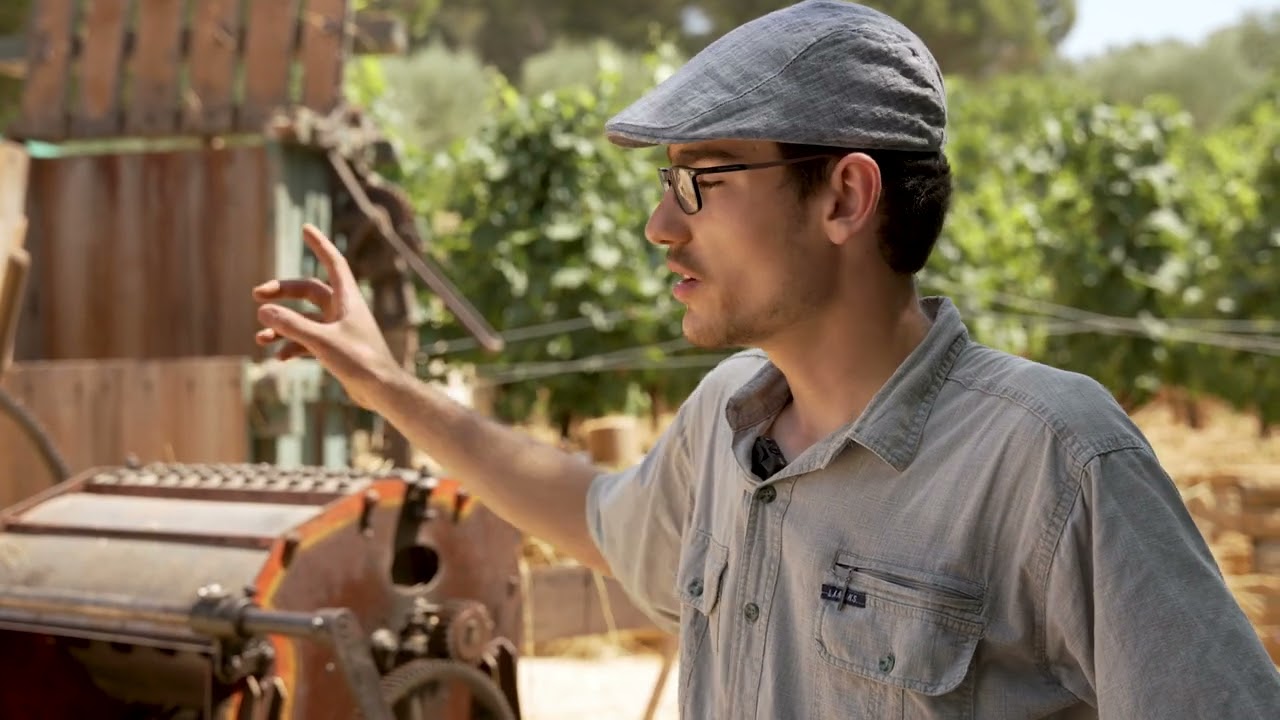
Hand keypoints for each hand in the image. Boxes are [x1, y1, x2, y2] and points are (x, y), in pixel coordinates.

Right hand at [252, 224, 402, 410]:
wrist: (382, 391)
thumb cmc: (359, 361)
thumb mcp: (321, 341)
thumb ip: (291, 325)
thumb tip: (263, 311)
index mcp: (348, 299)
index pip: (333, 262)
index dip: (320, 245)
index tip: (306, 228)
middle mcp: (344, 310)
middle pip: (309, 291)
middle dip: (282, 293)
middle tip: (257, 296)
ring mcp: (340, 329)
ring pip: (305, 319)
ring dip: (282, 325)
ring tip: (260, 337)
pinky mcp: (337, 349)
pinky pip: (308, 341)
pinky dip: (292, 346)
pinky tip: (278, 358)